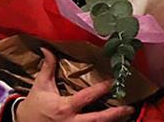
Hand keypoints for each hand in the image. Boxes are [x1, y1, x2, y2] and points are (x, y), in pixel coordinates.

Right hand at [16, 49, 134, 121]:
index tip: (112, 83)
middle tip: (129, 108)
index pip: (86, 98)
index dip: (100, 90)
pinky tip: (115, 121)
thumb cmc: (34, 105)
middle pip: (96, 120)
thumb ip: (48, 67)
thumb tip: (47, 48)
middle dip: (114, 115)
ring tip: (128, 114)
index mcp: (64, 107)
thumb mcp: (40, 85)